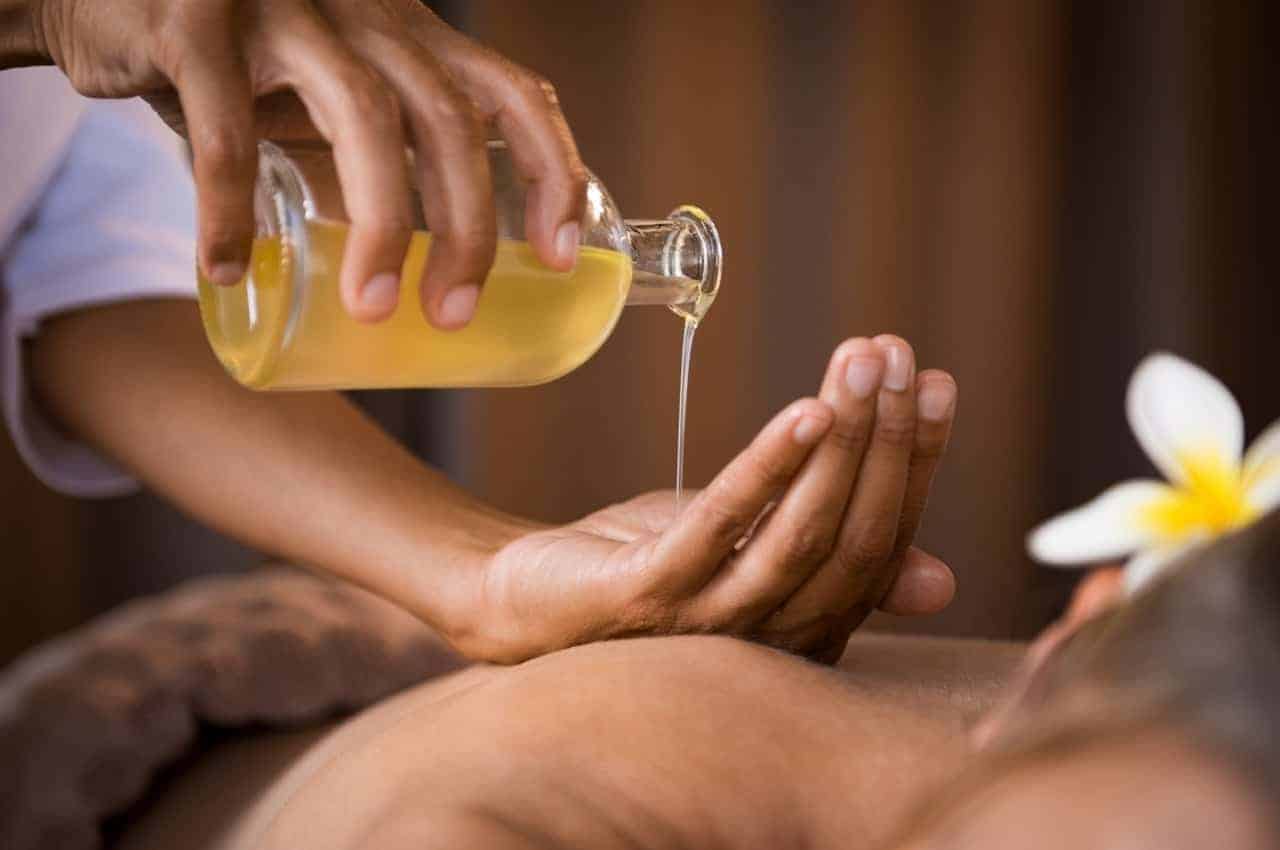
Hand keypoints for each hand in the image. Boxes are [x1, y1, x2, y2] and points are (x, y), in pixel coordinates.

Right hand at [27, 0, 584, 326]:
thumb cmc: (237, 58)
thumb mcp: (327, 94)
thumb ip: (372, 156)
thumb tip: (412, 267)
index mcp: (410, 36)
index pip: (513, 92)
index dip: (554, 171)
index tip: (563, 255)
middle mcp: (365, 15)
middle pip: (450, 119)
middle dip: (468, 226)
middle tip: (454, 312)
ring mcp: (286, 11)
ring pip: (365, 117)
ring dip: (380, 225)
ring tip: (373, 309)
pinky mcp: (196, 22)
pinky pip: (226, 127)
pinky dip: (228, 207)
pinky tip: (227, 267)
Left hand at [447, 336, 957, 662]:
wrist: (528, 600)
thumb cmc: (651, 568)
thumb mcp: (753, 555)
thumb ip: (831, 557)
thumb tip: (941, 582)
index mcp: (807, 630)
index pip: (884, 545)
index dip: (915, 463)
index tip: (935, 382)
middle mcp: (771, 640)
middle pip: (855, 540)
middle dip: (887, 439)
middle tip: (898, 354)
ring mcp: (708, 623)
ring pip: (800, 534)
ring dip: (843, 442)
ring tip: (861, 364)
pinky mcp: (648, 596)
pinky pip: (720, 527)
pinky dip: (768, 468)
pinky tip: (804, 410)